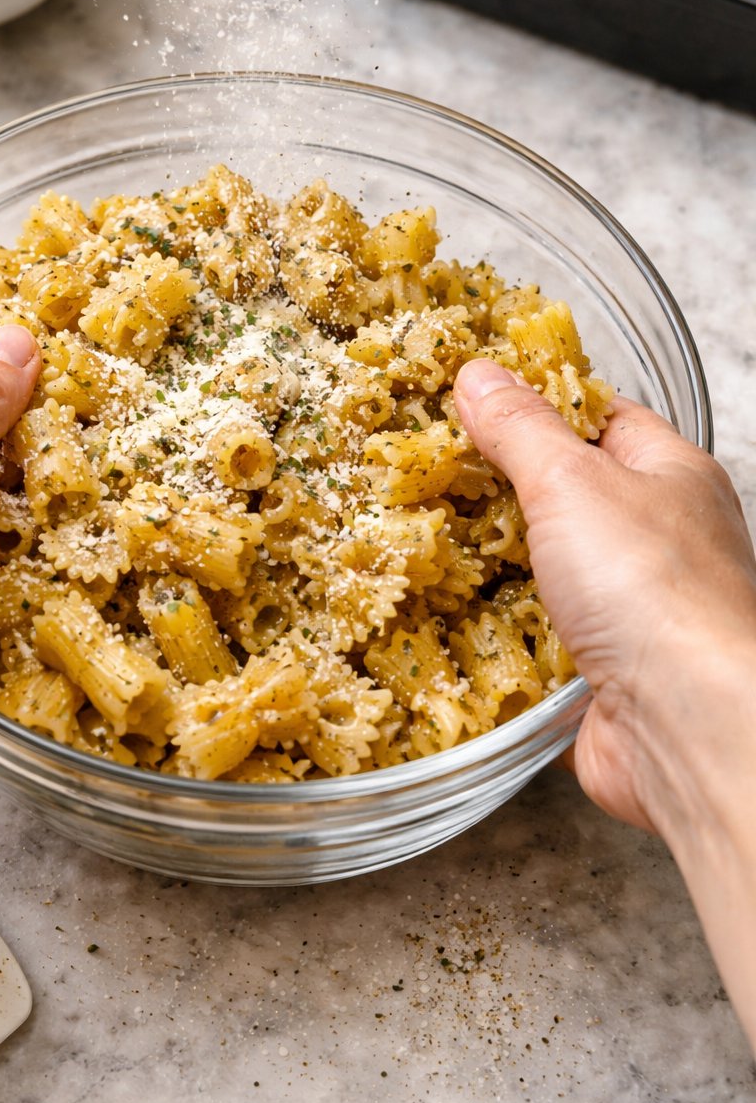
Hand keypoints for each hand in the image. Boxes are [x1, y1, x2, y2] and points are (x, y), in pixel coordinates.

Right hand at [453, 360, 755, 834]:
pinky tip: (442, 616)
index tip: (469, 397)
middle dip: (498, 488)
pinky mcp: (596, 672)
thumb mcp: (572, 481)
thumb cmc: (652, 589)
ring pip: (544, 571)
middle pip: (566, 496)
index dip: (537, 401)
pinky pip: (531, 638)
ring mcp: (628, 610)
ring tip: (417, 536)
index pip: (600, 417)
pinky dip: (491, 632)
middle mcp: (657, 540)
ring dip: (489, 566)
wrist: (685, 726)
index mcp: (670, 476)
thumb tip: (479, 375)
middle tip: (425, 469)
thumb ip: (521, 428)